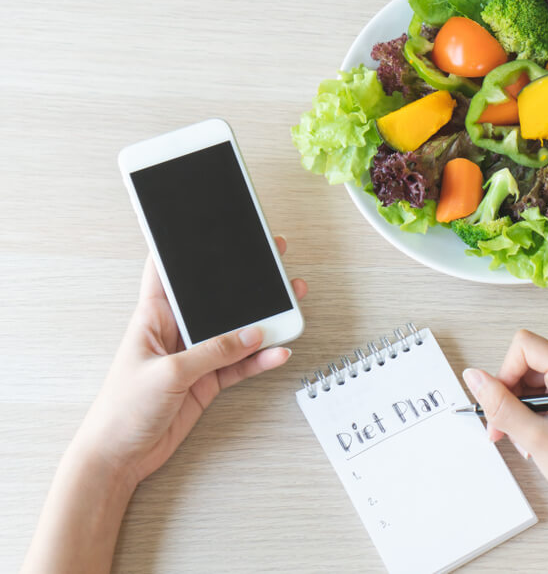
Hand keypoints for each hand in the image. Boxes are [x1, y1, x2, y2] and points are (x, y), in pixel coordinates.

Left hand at [75, 235, 307, 488]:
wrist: (118, 457)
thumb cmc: (121, 410)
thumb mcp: (168, 373)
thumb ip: (213, 352)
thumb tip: (251, 334)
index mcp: (153, 317)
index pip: (168, 272)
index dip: (186, 248)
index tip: (214, 230)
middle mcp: (176, 332)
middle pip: (214, 300)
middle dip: (242, 282)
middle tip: (272, 261)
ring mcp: (194, 356)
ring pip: (235, 331)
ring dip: (262, 320)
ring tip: (290, 302)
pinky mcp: (207, 380)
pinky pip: (241, 363)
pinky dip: (261, 358)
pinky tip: (278, 351)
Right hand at [461, 329, 547, 517]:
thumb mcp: (537, 438)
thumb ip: (502, 405)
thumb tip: (475, 378)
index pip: (525, 346)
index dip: (505, 373)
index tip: (500, 404)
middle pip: (527, 363)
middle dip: (510, 396)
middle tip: (503, 429)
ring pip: (534, 381)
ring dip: (520, 410)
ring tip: (524, 440)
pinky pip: (546, 393)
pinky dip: (533, 414)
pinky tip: (534, 439)